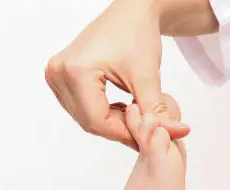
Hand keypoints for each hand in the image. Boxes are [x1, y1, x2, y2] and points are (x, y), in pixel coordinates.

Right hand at [45, 0, 189, 149]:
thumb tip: (173, 136)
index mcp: (76, 71)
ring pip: (85, 117)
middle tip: (144, 127)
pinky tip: (121, 106)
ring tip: (134, 112)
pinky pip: (80, 107)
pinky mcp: (60, 76)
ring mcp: (56, 74)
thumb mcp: (148, 78)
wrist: (131, 11)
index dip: (124, 133)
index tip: (147, 136)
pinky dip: (102, 112)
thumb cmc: (138, 35)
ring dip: (111, 122)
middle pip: (89, 121)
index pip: (97, 121)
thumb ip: (156, 113)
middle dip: (119, 128)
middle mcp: (58, 73)